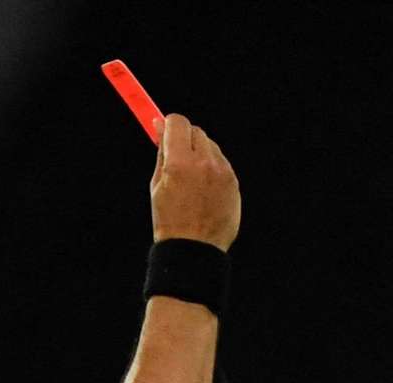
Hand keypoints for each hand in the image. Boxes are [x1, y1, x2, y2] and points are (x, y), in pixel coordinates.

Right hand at [148, 114, 239, 248]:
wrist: (194, 250)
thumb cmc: (170, 219)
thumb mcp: (157, 183)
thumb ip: (162, 152)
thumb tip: (160, 125)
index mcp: (179, 163)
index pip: (178, 122)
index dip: (169, 125)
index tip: (166, 133)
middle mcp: (204, 164)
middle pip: (196, 131)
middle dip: (185, 139)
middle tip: (178, 156)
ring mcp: (223, 173)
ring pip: (211, 146)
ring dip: (201, 153)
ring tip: (192, 179)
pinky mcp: (234, 184)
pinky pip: (222, 164)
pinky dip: (213, 169)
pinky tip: (205, 189)